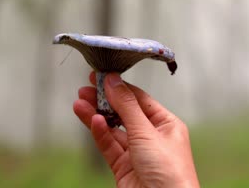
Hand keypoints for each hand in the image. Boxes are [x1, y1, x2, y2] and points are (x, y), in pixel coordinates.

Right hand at [73, 72, 199, 187]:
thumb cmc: (169, 172)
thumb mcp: (146, 132)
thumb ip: (126, 106)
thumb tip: (113, 81)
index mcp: (166, 125)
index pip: (140, 100)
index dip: (120, 87)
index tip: (102, 76)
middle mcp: (152, 137)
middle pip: (124, 113)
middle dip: (105, 101)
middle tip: (85, 88)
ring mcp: (137, 153)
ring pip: (113, 130)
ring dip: (97, 116)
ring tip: (79, 102)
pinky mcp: (124, 168)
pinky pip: (109, 146)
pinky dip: (100, 133)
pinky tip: (91, 120)